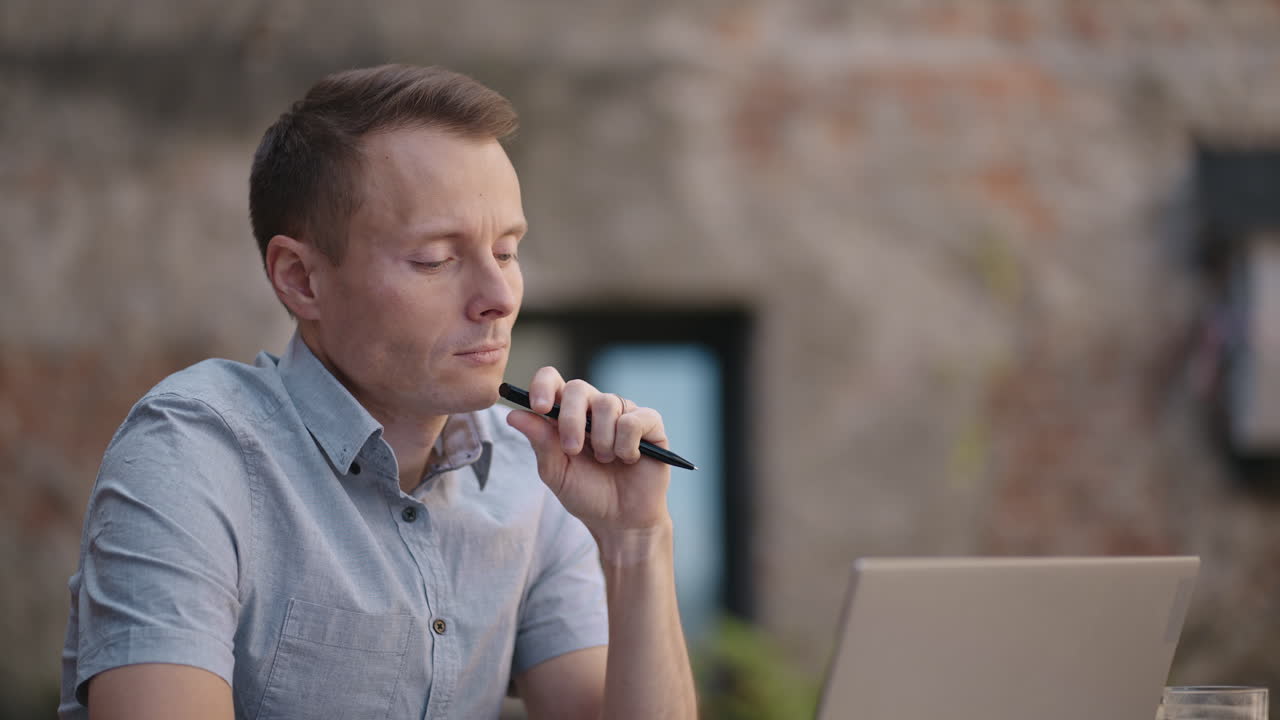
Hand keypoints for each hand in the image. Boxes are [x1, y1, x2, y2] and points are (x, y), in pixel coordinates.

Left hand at [505, 367, 670, 532]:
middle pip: (578, 387)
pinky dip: (626, 445)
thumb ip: (540, 442)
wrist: (620, 521)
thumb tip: (513, 414)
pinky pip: (634, 421)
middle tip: (572, 450)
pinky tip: (629, 459)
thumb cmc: (586, 494)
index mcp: (567, 414)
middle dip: (571, 420)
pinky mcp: (650, 423)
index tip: (537, 407)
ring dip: (602, 440)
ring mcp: (623, 412)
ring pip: (608, 404)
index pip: (553, 380)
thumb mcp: (556, 472)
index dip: (543, 385)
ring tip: (605, 460)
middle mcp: (594, 407)